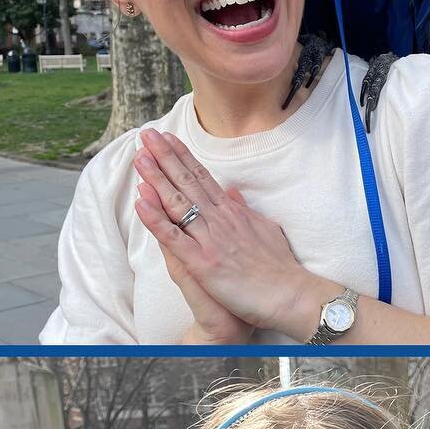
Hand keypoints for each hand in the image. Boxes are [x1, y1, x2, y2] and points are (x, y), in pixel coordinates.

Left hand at [133, 128, 314, 334]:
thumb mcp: (264, 230)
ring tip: (139, 157)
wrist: (290, 294)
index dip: (182, 157)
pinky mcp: (202, 262)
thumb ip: (244, 211)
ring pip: (177, 203)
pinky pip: (173, 237)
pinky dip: (155, 219)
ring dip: (156, 179)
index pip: (202, 178)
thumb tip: (232, 192)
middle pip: (187, 182)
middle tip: (146, 135)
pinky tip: (140, 202)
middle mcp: (219, 219)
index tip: (167, 139)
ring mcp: (210, 239)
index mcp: (231, 212)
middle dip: (165, 157)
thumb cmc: (279, 268)